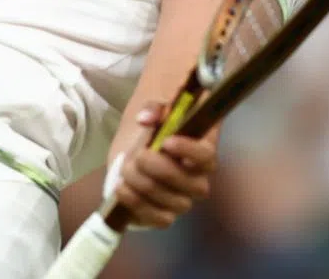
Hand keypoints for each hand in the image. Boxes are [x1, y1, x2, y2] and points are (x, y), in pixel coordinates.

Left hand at [110, 102, 216, 229]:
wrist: (139, 149)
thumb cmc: (157, 128)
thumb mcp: (157, 108)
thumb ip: (154, 107)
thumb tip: (145, 117)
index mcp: (203, 151)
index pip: (207, 157)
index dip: (189, 151)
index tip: (166, 141)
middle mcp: (197, 180)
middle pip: (190, 185)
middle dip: (159, 168)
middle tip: (139, 155)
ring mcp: (182, 200)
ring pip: (172, 202)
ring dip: (143, 184)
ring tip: (126, 169)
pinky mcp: (164, 214)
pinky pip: (159, 220)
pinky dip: (137, 205)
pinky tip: (122, 188)